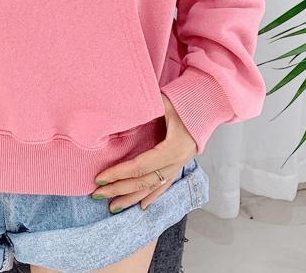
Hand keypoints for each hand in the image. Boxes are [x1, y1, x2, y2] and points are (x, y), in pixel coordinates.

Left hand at [91, 94, 197, 212]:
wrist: (208, 102)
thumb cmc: (184, 99)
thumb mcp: (163, 103)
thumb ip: (143, 112)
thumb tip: (117, 117)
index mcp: (173, 148)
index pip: (141, 166)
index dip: (119, 173)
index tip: (100, 178)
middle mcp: (178, 162)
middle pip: (144, 181)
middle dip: (119, 189)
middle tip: (97, 194)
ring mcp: (180, 165)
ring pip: (153, 187)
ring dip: (132, 197)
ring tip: (113, 206)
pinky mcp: (180, 164)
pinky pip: (164, 185)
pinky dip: (152, 196)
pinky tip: (142, 206)